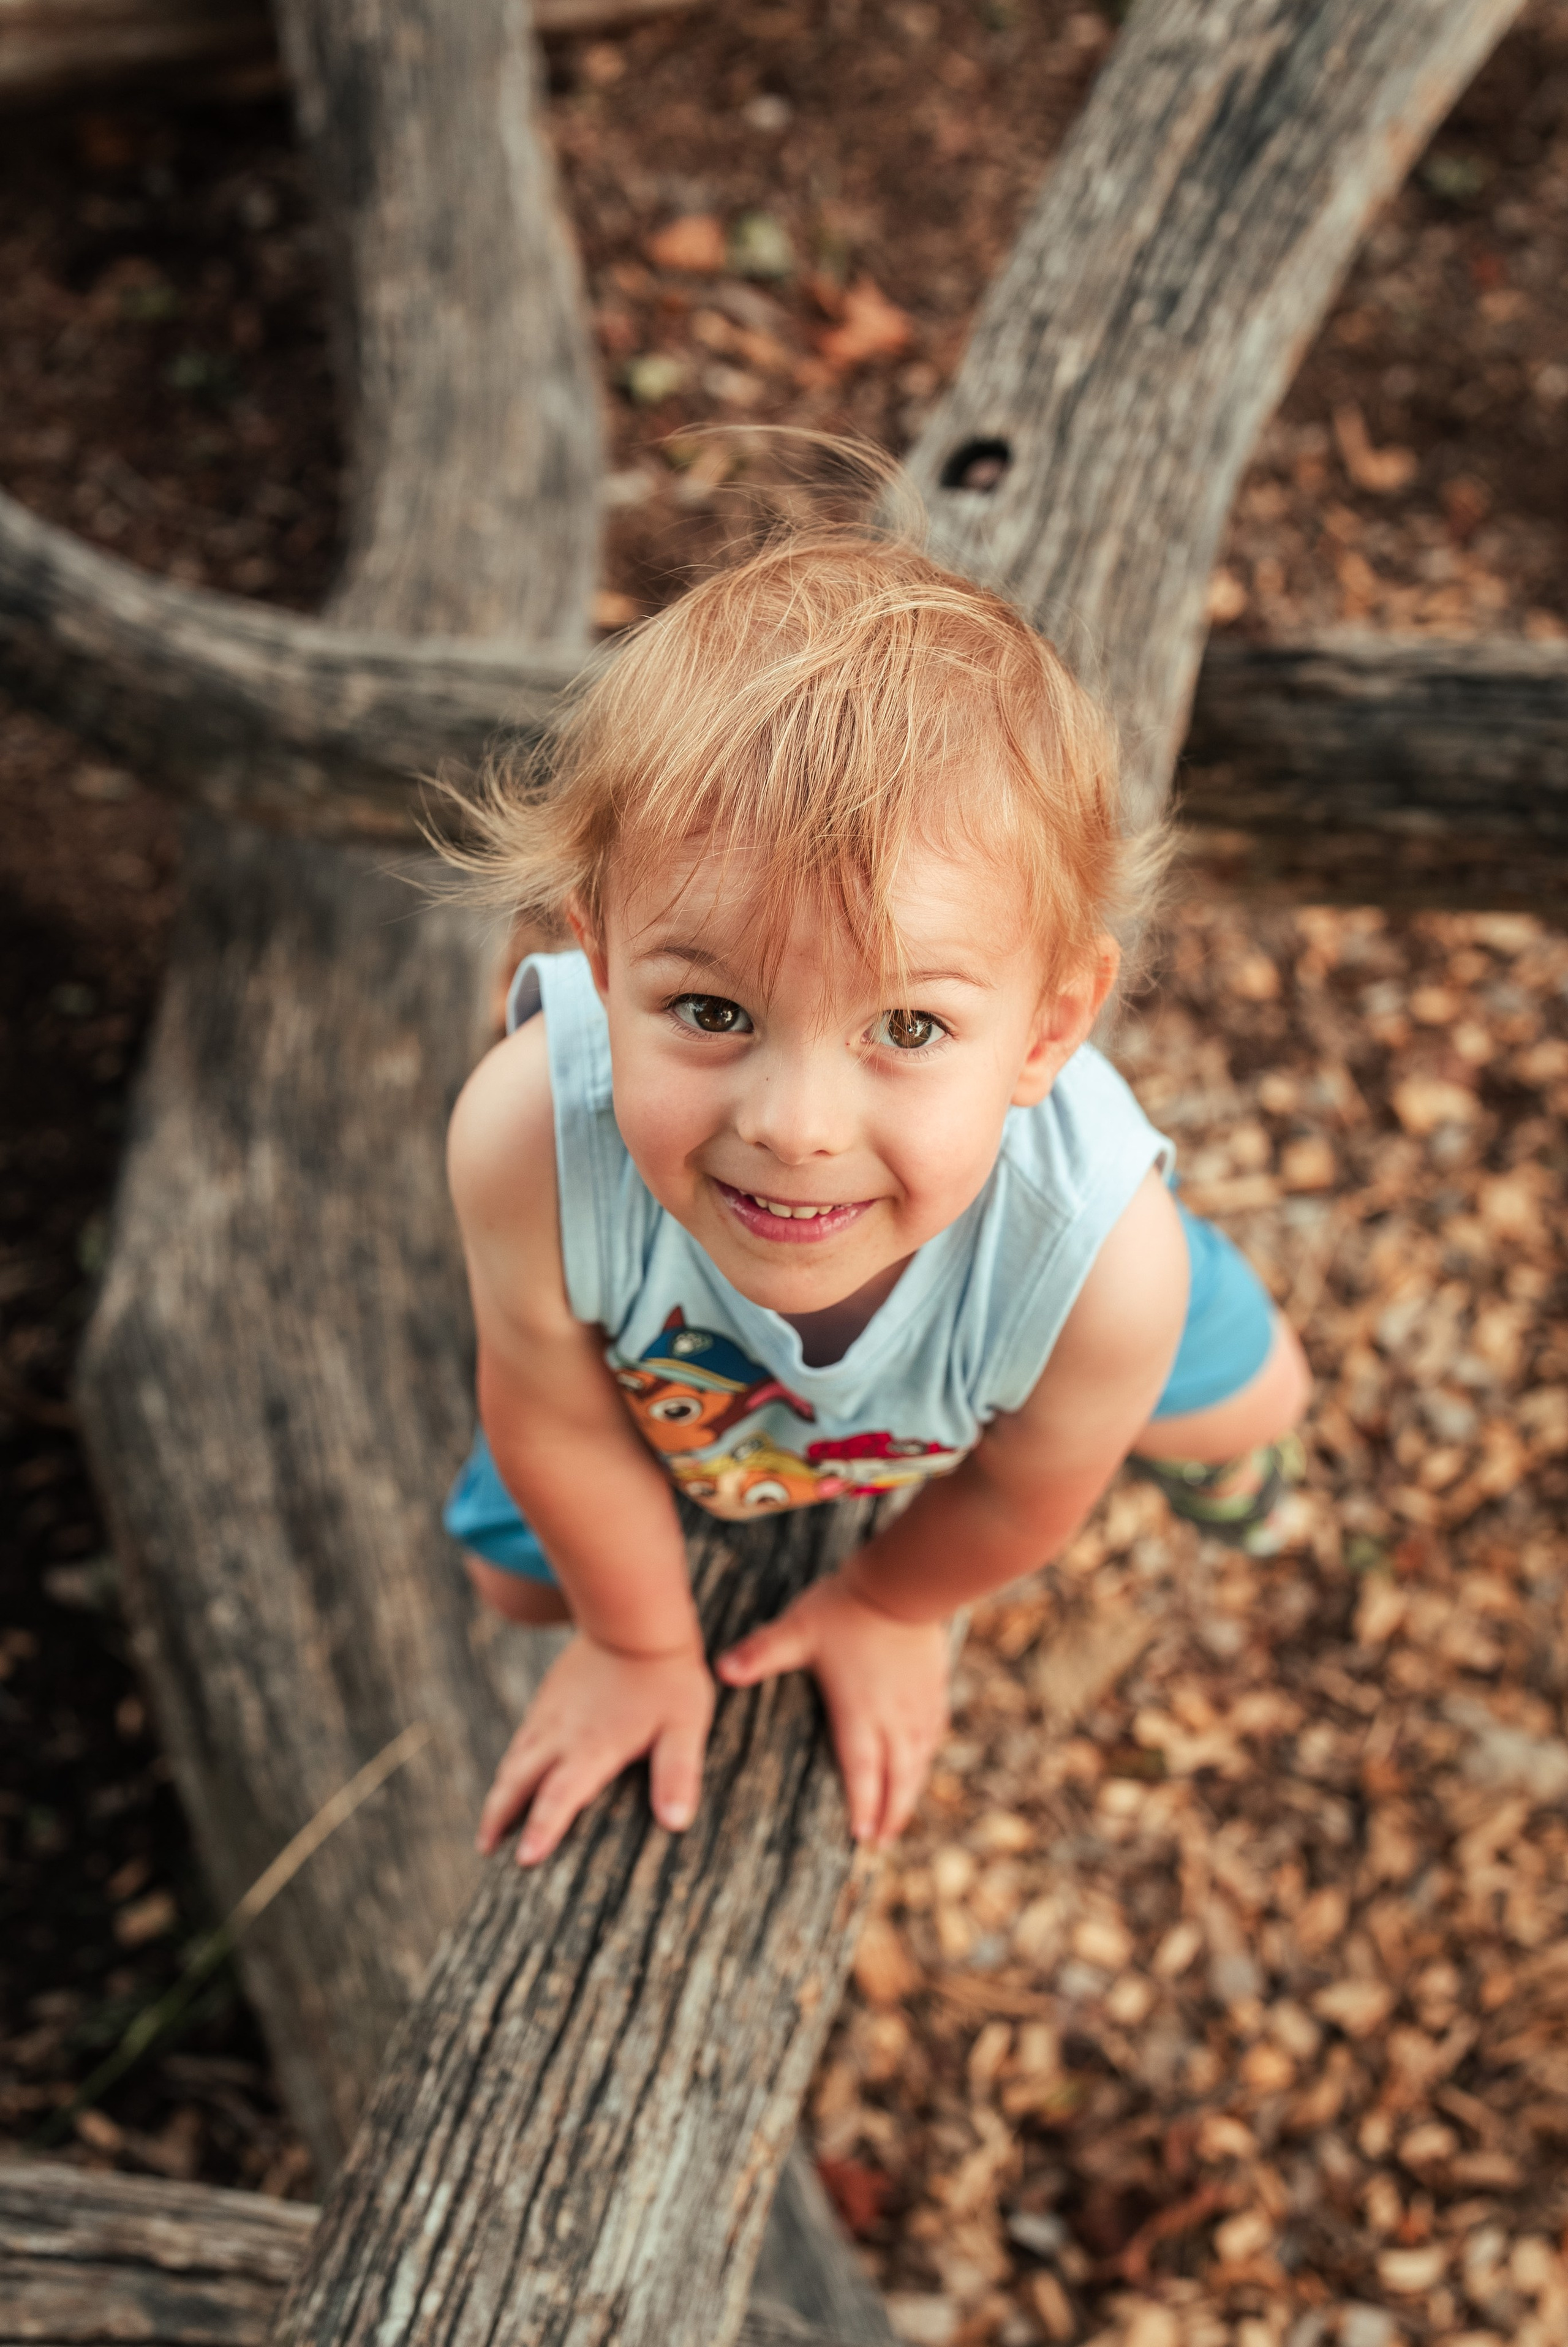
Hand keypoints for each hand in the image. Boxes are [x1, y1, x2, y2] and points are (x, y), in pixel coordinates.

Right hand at [478, 1632, 715, 1865]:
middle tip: (486, 1849)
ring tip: (491, 1823)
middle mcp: (561, 1735)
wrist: (635, 1614)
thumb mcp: (684, 1727)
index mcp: (591, 1748)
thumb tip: (677, 1823)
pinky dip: (511, 1763)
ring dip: (500, 1793)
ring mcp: (550, 1712)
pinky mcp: (550, 1695)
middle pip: (518, 1783)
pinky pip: (522, 1736)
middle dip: (499, 1818)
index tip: (523, 1860)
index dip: (541, 1831)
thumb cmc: (666, 1675)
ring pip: (514, 1760)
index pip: (558, 1798)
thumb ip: (678, 1774)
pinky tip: (514, 1771)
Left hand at [715, 1573, 948, 1845]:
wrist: (902, 1582)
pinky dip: (926, 1756)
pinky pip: (934, 1732)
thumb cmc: (845, 1608)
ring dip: (911, 1791)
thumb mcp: (796, 1629)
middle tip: (881, 1842)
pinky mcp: (934, 1686)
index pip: (862, 1771)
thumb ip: (760, 1653)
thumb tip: (719, 1671)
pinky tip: (922, 1761)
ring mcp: (917, 1703)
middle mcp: (893, 1716)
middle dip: (891, 1813)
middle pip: (897, 1777)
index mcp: (859, 1711)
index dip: (864, 1806)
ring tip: (901, 1815)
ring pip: (918, 1759)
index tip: (861, 1836)